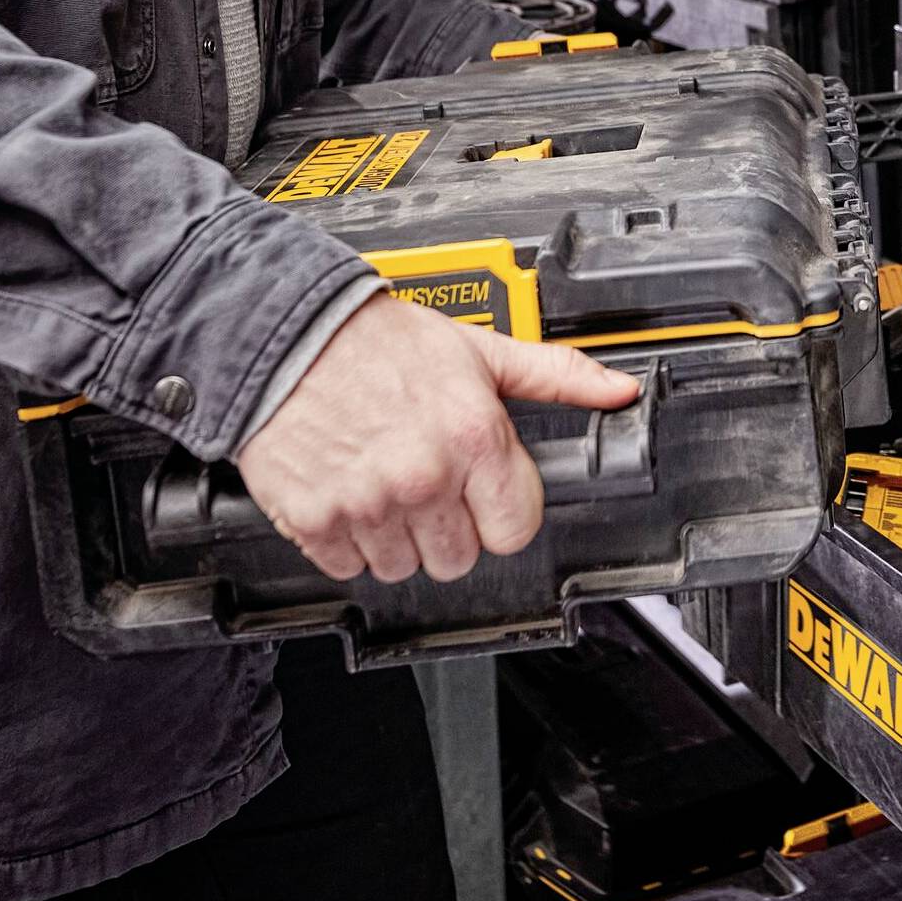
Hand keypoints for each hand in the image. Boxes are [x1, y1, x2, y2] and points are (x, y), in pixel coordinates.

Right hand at [237, 291, 640, 582]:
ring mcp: (368, 504)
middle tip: (428, 483)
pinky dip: (346, 542)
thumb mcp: (479, 350)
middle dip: (450, 528)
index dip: (502, 511)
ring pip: (404, 568)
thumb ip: (554, 376)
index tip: (482, 492)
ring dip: (398, 538)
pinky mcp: (315, 520)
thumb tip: (615, 389)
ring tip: (385, 484)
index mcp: (473, 437)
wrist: (287, 331)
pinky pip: (347, 567)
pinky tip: (348, 495)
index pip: (515, 530)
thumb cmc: (378, 340)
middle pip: (460, 558)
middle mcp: (423, 476)